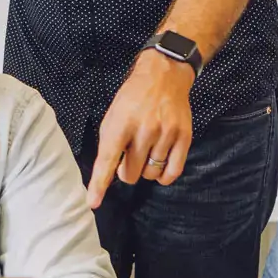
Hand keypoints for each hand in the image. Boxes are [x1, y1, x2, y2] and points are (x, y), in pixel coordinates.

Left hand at [87, 51, 194, 208]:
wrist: (164, 76)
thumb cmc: (133, 98)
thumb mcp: (112, 116)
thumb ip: (110, 144)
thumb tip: (108, 173)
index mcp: (121, 123)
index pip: (107, 160)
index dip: (99, 184)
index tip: (93, 202)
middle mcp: (144, 130)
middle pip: (130, 174)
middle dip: (126, 171)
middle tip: (128, 156)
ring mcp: (166, 134)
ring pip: (151, 174)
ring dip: (145, 170)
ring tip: (145, 153)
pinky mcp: (184, 137)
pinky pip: (173, 172)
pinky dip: (163, 175)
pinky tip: (159, 165)